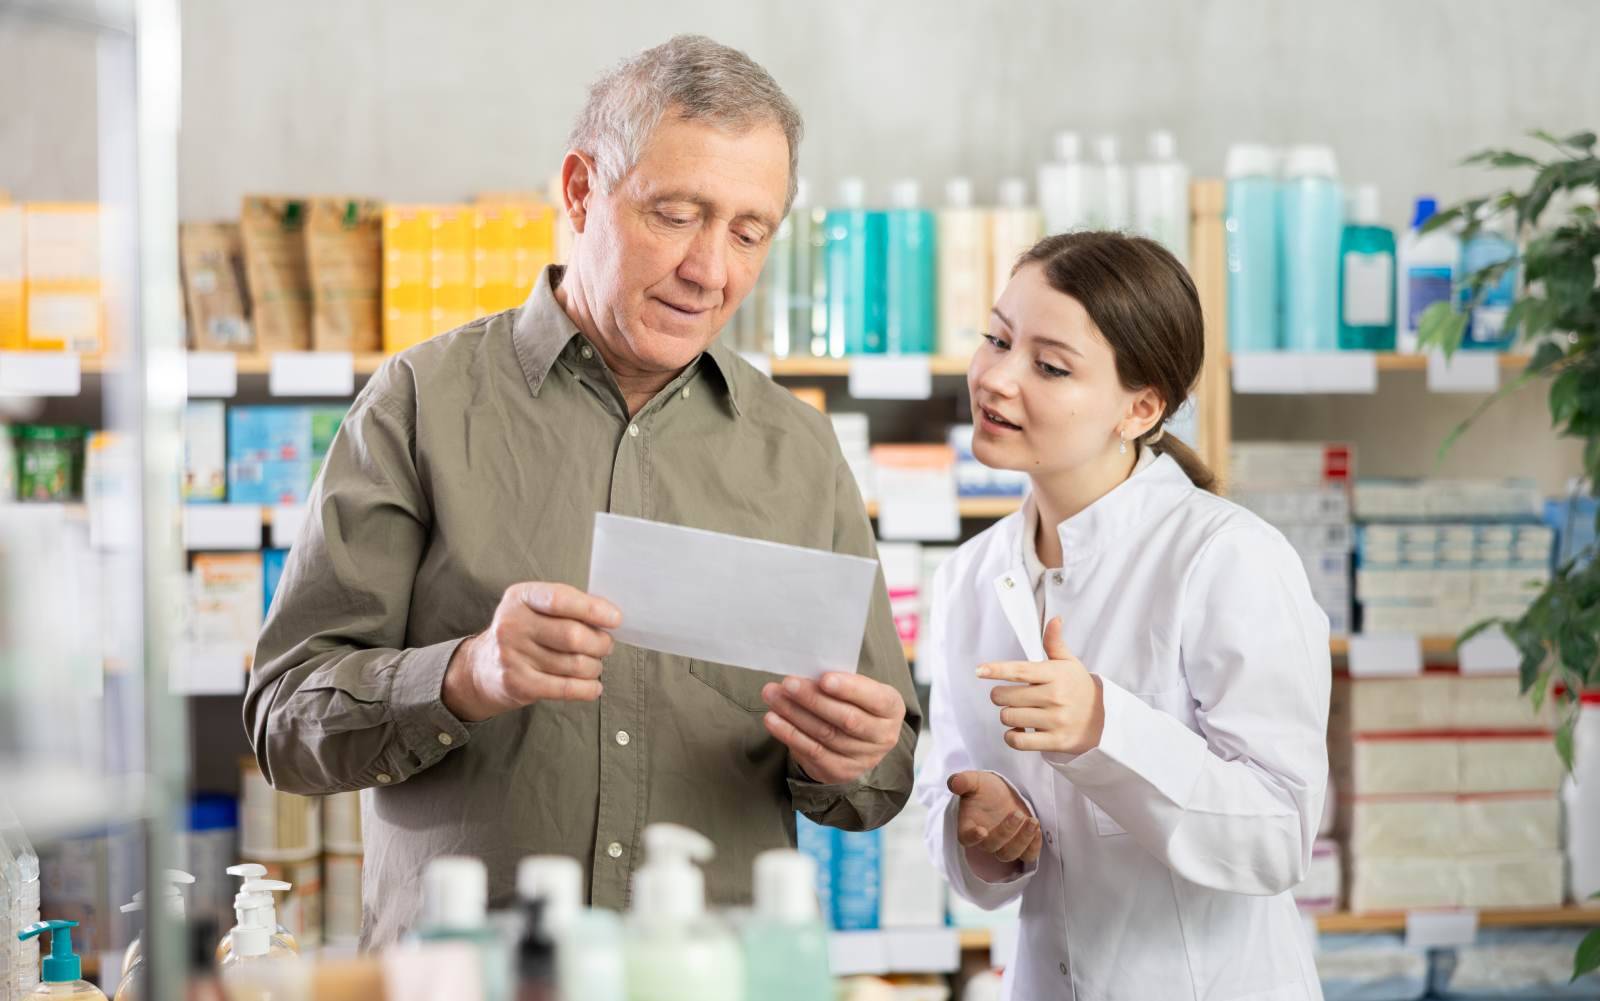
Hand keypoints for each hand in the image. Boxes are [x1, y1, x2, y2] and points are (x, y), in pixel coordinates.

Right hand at [442, 582, 620, 721]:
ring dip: (595, 667)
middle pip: (573, 635)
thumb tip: (610, 618)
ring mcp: (512, 656)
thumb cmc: (523, 633)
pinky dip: (588, 689)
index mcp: (520, 597)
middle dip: (600, 643)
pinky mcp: (518, 684)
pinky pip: (566, 688)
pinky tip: (593, 686)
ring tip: (594, 665)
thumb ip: (568, 607)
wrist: (480, 669)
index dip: (593, 609)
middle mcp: (512, 624)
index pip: (560, 599)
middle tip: (605, 646)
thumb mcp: (534, 609)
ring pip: (574, 664)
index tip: (615, 619)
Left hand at [761, 672, 905, 784]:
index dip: (849, 689)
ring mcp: (863, 758)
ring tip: (773, 696)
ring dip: (794, 714)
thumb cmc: (854, 703)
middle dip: (813, 699)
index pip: (874, 698)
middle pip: (846, 719)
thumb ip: (840, 681)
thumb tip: (806, 672)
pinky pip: (812, 751)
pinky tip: (773, 719)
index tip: (824, 678)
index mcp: (892, 707)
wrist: (858, 742)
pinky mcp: (840, 771)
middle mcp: (883, 736)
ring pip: (825, 734)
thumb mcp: (859, 689)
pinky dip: (789, 734)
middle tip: (788, 683)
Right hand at [947, 770, 1041, 865]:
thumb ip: (963, 781)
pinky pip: (1027, 855)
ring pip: (1009, 854)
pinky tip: (1037, 830)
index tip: (981, 831)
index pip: (966, 838)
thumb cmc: (985, 789)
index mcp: (968, 826)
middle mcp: (985, 840)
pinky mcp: (1020, 846)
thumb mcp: (974, 781)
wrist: (1002, 793)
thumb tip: (954, 782)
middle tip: (1016, 814)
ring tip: (1033, 821)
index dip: (973, 837)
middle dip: (1006, 832)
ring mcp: (1003, 845)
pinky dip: (1033, 846)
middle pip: (992, 846)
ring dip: (1022, 840)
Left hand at [977, 617, 1104, 754]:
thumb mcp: (1069, 664)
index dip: (996, 670)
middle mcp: (1055, 697)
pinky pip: (1017, 741)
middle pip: (1005, 696)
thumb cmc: (1079, 688)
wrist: (1105, 720)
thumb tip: (1054, 619)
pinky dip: (1012, 737)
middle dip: (1000, 696)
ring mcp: (1055, 720)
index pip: (1020, 670)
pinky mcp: (1055, 741)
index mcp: (1055, 674)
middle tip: (1008, 696)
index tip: (980, 670)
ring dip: (1007, 716)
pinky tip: (1020, 730)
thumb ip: (1054, 643)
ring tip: (1018, 712)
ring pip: (1008, 718)